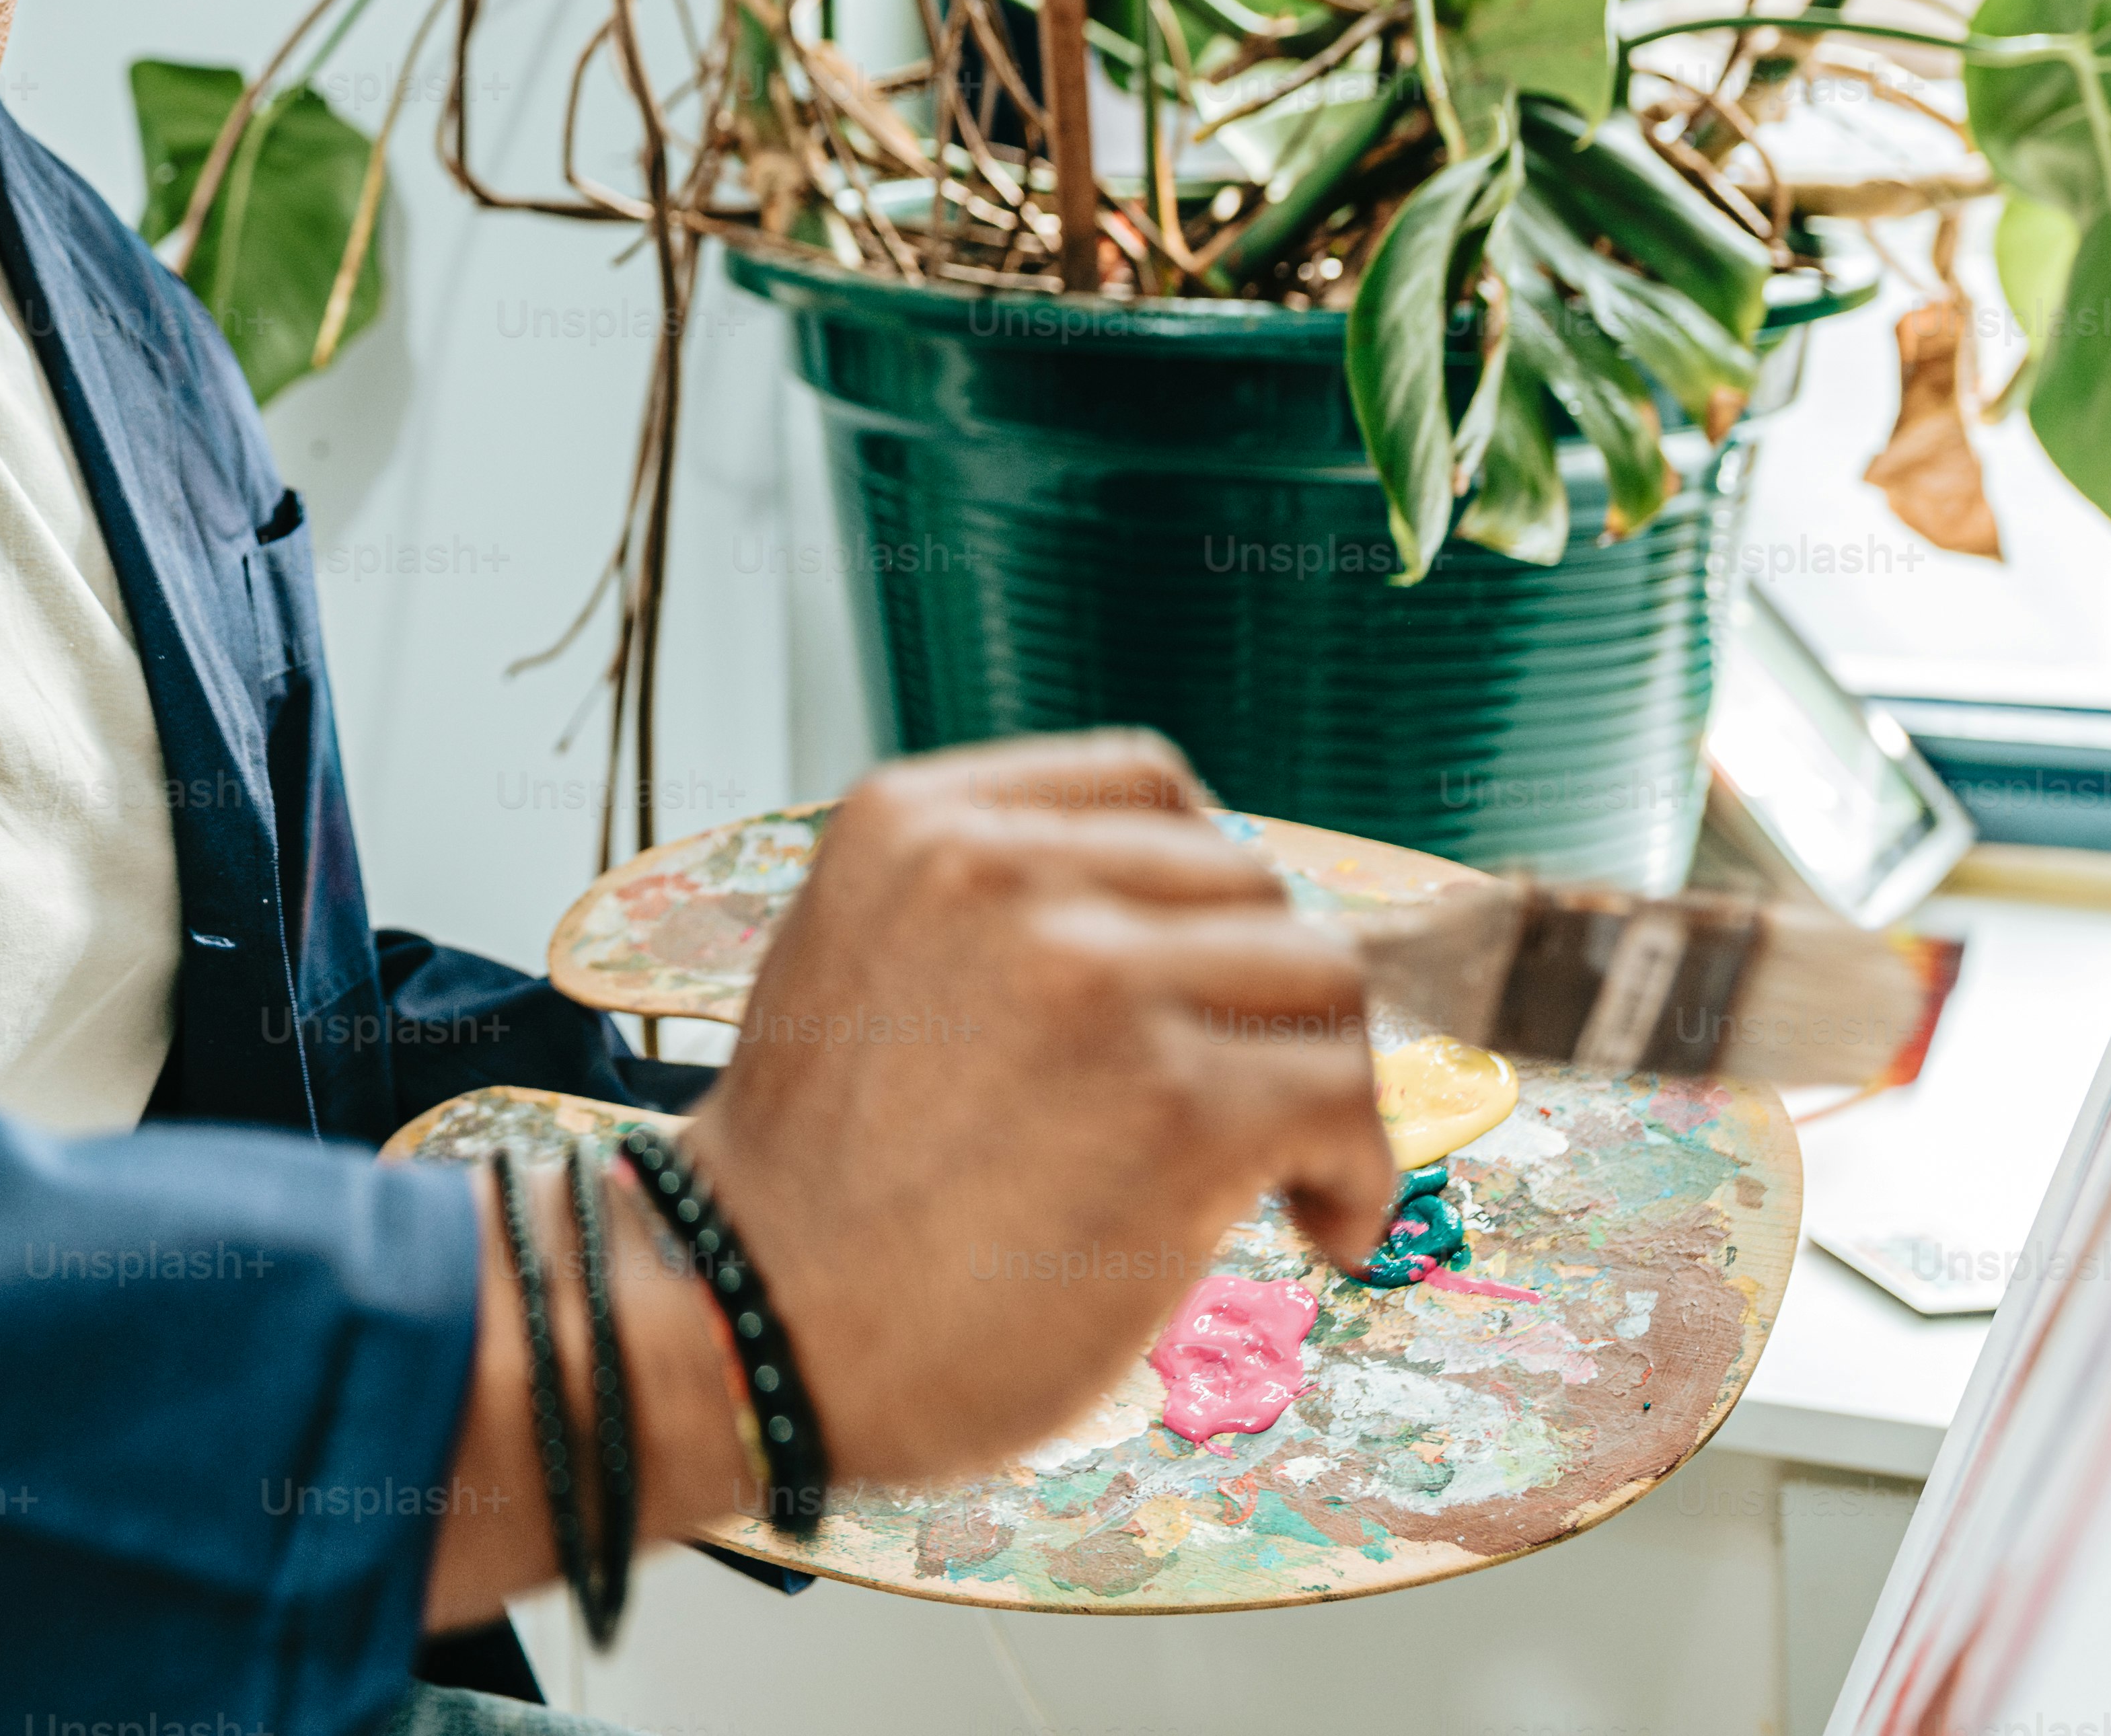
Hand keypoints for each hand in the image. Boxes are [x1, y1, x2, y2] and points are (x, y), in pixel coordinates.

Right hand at [683, 732, 1394, 1488]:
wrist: (749, 1326)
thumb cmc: (818, 1179)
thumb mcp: (864, 952)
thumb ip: (997, 904)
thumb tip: (1190, 919)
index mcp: (920, 819)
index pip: (1148, 783)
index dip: (1200, 890)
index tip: (1202, 985)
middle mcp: (1006, 871)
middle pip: (1249, 881)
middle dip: (1265, 997)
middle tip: (1248, 1101)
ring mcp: (1094, 982)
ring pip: (1319, 974)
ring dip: (1326, 1078)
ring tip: (1290, 1170)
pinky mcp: (1175, 1110)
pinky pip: (1343, 1096)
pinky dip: (1360, 1171)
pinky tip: (1323, 1229)